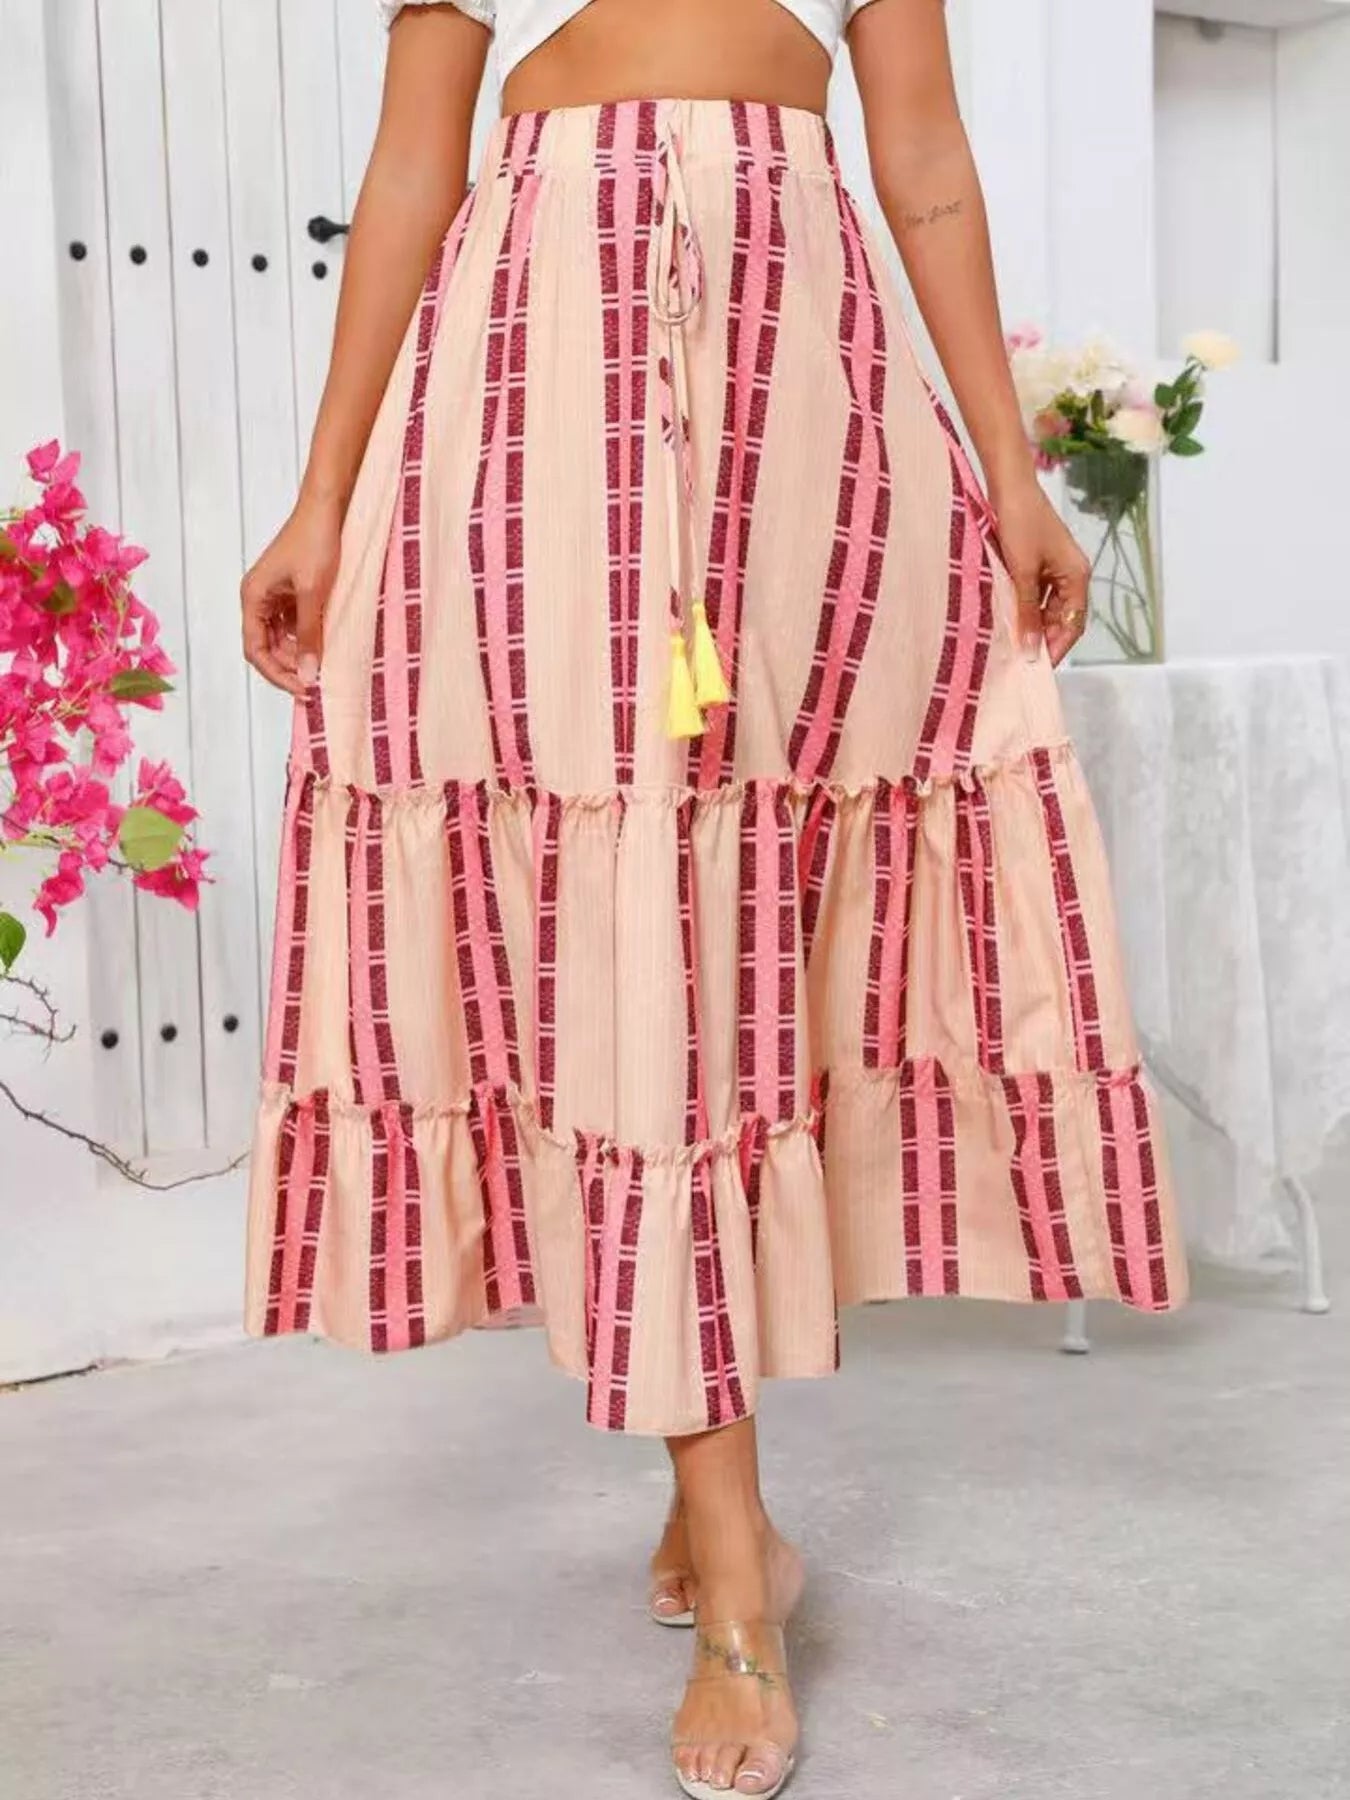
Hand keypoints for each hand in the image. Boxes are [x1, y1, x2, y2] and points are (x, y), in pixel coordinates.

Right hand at [240, 493, 342, 695]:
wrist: (328, 508)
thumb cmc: (315, 541)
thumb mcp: (313, 593)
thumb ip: (309, 634)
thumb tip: (307, 673)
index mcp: (253, 597)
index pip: (255, 650)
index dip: (276, 673)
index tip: (302, 689)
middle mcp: (260, 599)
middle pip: (267, 648)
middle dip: (289, 667)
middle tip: (317, 684)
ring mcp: (277, 596)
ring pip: (283, 639)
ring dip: (300, 655)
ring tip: (323, 668)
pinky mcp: (294, 593)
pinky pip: (297, 625)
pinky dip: (309, 638)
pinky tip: (326, 647)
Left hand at [988, 473, 1090, 668]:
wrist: (1009, 486)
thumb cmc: (1020, 524)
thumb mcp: (1022, 573)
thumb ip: (1027, 612)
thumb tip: (1031, 650)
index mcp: (1077, 576)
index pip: (1074, 623)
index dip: (1058, 648)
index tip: (1038, 668)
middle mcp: (1071, 574)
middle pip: (1062, 618)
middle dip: (1044, 639)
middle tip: (1021, 661)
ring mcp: (1054, 569)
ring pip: (1047, 609)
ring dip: (1032, 626)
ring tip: (1012, 646)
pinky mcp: (1038, 563)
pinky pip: (1035, 595)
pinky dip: (1024, 609)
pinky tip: (1008, 621)